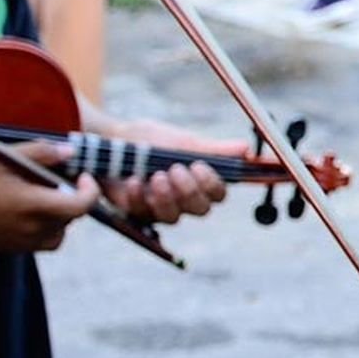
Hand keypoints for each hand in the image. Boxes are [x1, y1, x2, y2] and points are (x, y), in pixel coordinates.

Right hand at [0, 141, 98, 251]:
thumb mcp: (3, 157)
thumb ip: (41, 153)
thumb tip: (70, 150)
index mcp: (31, 206)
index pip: (80, 206)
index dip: (90, 191)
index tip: (83, 175)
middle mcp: (30, 229)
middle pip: (71, 218)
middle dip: (72, 197)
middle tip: (55, 178)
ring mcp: (21, 243)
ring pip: (60, 232)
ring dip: (60, 214)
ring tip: (39, 192)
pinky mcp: (12, 249)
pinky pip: (42, 240)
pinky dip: (45, 225)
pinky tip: (25, 206)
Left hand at [103, 119, 244, 223]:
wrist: (112, 139)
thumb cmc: (151, 139)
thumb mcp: (182, 141)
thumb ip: (213, 149)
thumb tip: (246, 148)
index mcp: (199, 181)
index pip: (219, 194)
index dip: (212, 184)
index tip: (199, 165)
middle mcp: (183, 199)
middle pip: (201, 210)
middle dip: (189, 191)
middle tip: (175, 170)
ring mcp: (160, 208)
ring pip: (174, 218)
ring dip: (166, 197)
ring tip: (156, 176)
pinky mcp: (136, 212)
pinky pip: (143, 213)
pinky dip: (139, 196)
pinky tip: (134, 180)